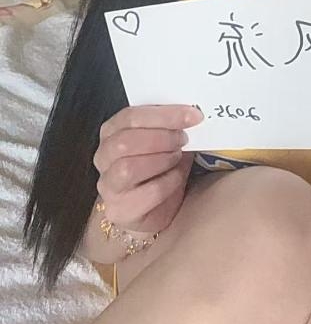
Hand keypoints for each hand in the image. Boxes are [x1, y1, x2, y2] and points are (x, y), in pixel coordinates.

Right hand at [93, 104, 202, 234]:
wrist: (161, 206)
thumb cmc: (163, 165)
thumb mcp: (167, 138)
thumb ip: (171, 124)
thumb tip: (193, 114)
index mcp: (112, 130)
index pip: (131, 117)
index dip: (164, 115)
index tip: (194, 115)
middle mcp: (104, 156)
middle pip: (124, 142)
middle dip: (161, 138)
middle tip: (184, 138)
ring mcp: (108, 185)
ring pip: (128, 168)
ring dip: (161, 160)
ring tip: (178, 157)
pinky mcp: (119, 210)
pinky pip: (145, 194)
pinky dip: (168, 183)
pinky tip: (177, 178)